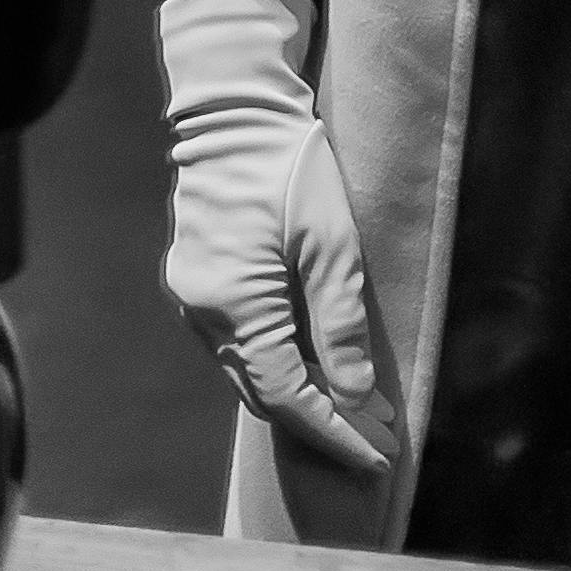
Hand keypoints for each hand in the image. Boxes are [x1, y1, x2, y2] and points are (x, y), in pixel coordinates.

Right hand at [157, 0, 395, 481]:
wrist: (234, 114)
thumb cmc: (290, 167)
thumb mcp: (331, 243)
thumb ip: (340, 324)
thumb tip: (352, 397)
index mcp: (234, 301)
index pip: (286, 394)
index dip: (332, 432)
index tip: (376, 456)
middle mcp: (202, 311)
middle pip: (263, 394)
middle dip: (323, 423)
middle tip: (379, 439)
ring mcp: (192, 299)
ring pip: (249, 374)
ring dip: (303, 396)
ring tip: (360, 409)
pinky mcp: (195, 286)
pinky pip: (238, 347)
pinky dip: (280, 366)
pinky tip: (319, 368)